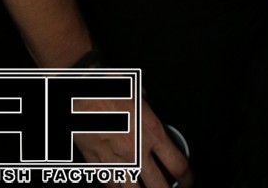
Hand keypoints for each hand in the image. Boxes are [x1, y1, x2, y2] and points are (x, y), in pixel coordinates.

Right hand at [75, 93, 192, 186]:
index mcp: (150, 131)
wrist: (80, 95)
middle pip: (159, 187)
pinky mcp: (98, 165)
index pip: (177, 164)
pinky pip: (112, 187)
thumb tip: (152, 113)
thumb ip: (149, 109)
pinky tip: (124, 187)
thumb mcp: (139, 93)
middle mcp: (136, 151)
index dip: (187, 177)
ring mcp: (116, 162)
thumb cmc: (109, 89)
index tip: (188, 179)